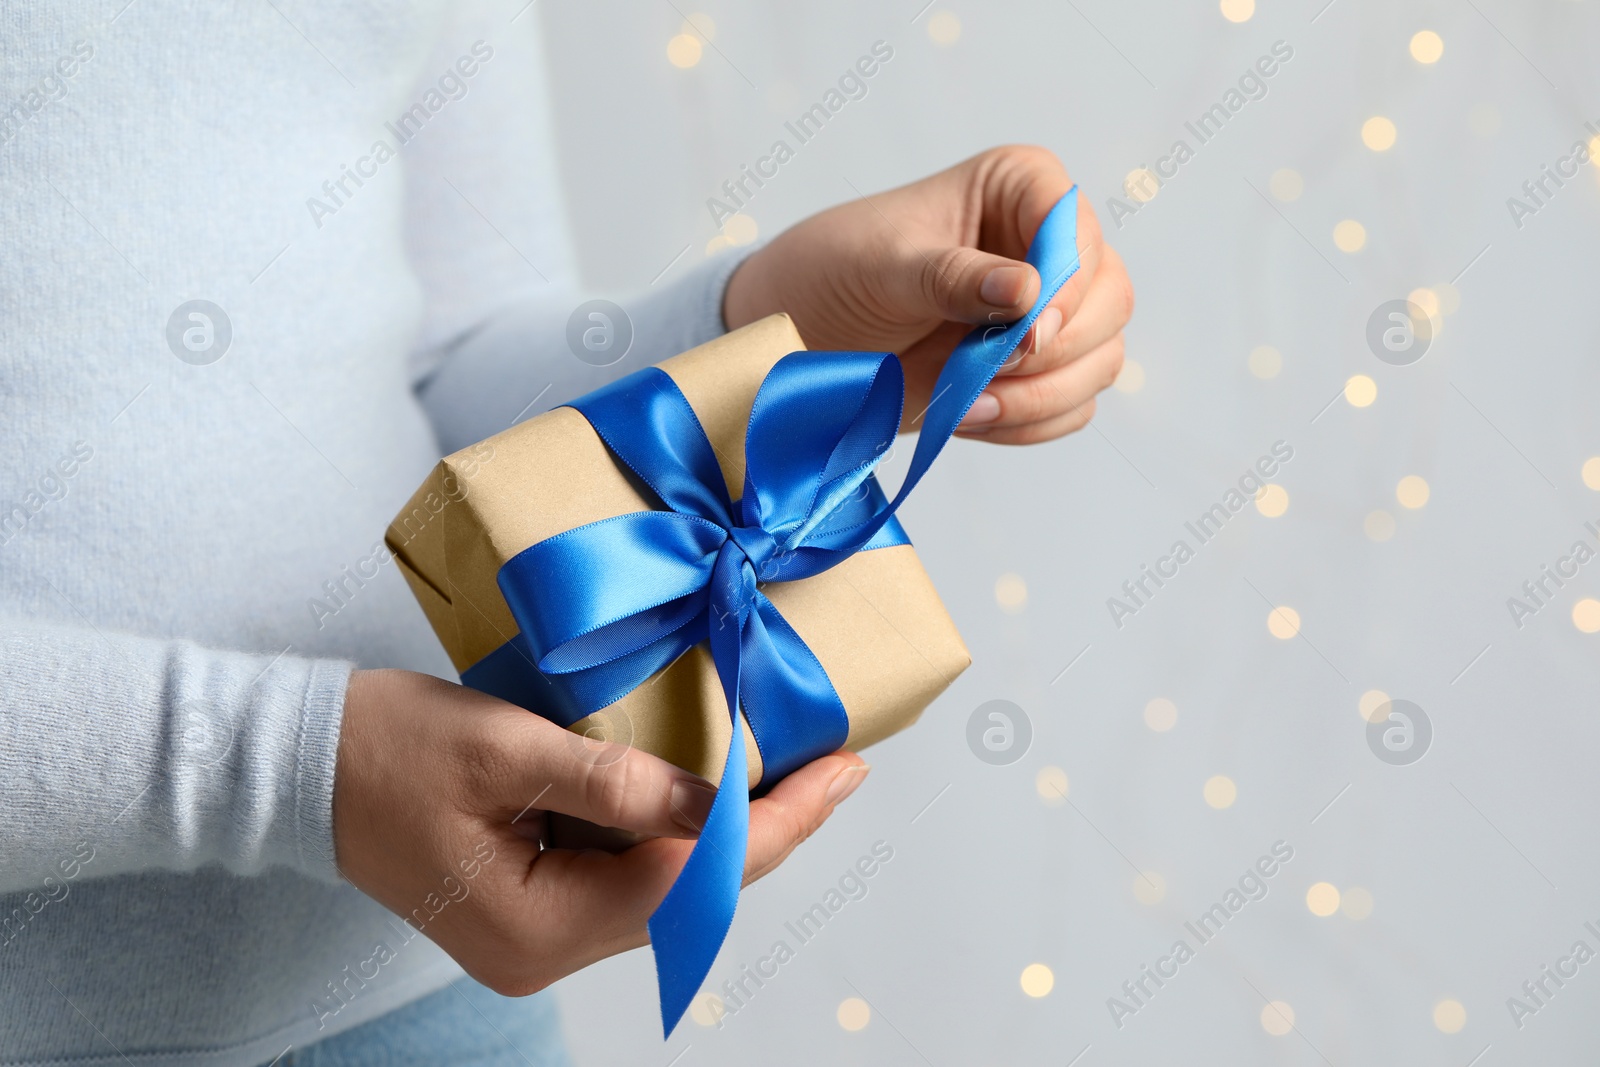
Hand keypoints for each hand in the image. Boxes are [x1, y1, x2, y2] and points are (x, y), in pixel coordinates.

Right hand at [333, 669, 868, 994]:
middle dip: (766, 830)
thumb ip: (613, 783)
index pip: (689, 882)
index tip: (843, 773)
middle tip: (833, 767)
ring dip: (723, 833)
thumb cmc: (385, 748)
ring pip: (663, 888)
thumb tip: (713, 802)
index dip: (776, 825)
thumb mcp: (505, 750)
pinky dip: (673, 832)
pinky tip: (705, 787)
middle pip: (687, 897)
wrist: (298, 765)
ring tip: (789, 771)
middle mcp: (543, 950)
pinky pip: (626, 874)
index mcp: (535, 927)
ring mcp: (537, 934)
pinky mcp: (531, 904)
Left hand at [724, 145, 1132, 444]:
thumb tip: (1026, 292)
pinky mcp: (1036, 372)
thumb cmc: (835, 273)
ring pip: (1100, 359)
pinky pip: (1072, 407)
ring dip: (1040, 396)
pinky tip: (969, 418)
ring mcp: (1050, 313)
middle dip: (1054, 349)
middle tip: (986, 372)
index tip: (1026, 329)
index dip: (1067, 281)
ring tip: (966, 405)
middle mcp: (1048, 245)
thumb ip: (952, 277)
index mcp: (1020, 187)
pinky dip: (1030, 424)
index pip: (1076, 226)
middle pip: (1109, 298)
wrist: (803, 337)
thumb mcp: (884, 265)